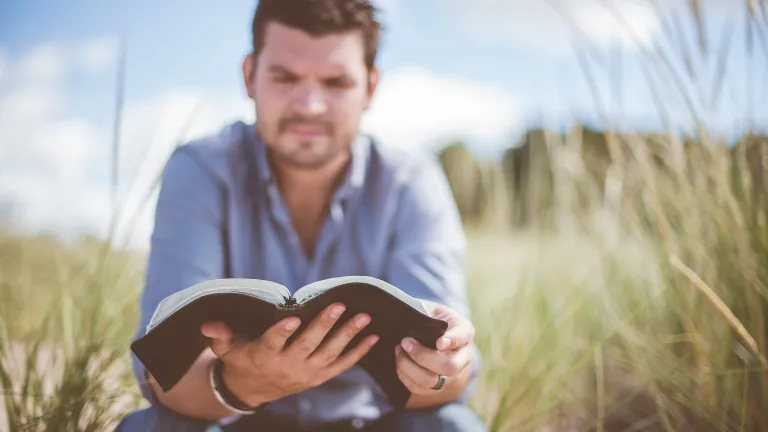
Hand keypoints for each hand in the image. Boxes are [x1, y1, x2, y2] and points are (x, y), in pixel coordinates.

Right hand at [200, 303, 378, 406]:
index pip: (273, 343)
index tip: (291, 319)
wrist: (253, 388)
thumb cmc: (240, 358)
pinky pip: (342, 364)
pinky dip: (358, 352)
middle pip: (308, 344)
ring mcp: (307, 372)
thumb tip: (207, 325)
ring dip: (348, 335)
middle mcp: (287, 365)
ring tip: (364, 317)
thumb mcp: (226, 348)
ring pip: (329, 353)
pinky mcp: (319, 376)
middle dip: (324, 325)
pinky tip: (373, 337)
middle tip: (338, 305)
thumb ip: (219, 335)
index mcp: (264, 355)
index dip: (281, 332)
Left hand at [394, 301, 473, 397]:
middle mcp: (462, 356)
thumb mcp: (430, 308)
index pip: (463, 337)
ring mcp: (451, 374)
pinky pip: (419, 388)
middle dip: (422, 356)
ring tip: (398, 350)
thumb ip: (423, 312)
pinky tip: (398, 361)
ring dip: (410, 367)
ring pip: (432, 381)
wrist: (430, 333)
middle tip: (405, 341)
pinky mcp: (436, 386)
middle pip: (448, 366)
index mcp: (464, 331)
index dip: (453, 341)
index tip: (438, 342)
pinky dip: (404, 375)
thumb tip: (407, 317)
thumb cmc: (429, 316)